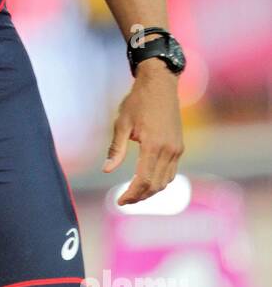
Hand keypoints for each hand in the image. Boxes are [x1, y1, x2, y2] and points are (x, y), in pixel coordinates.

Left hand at [103, 62, 183, 204]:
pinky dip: (159, 180)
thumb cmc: (138, 101)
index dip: (131, 194)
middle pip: (156, 185)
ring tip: (134, 193)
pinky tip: (147, 180)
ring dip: (151, 191)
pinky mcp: (179, 146)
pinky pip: (171, 171)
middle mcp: (169, 150)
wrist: (160, 84)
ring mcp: (177, 149)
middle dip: (140, 196)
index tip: (119, 201)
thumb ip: (116, 149)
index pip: (144, 180)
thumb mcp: (121, 123)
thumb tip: (107, 170)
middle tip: (124, 200)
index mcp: (154, 145)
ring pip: (166, 181)